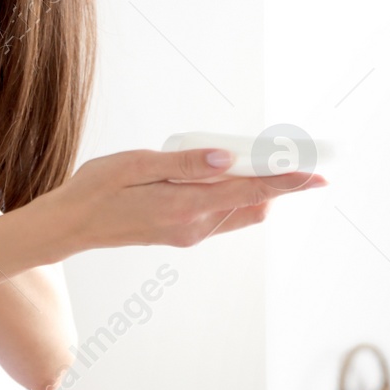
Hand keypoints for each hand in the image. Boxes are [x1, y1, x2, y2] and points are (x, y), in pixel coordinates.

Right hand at [33, 147, 327, 252]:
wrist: (71, 225)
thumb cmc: (98, 188)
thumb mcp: (137, 164)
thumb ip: (184, 163)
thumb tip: (226, 158)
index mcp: (184, 206)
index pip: (250, 190)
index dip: (288, 182)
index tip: (318, 175)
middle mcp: (193, 226)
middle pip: (253, 202)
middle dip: (279, 180)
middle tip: (296, 155)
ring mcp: (189, 233)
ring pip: (240, 209)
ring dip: (256, 186)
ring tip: (264, 156)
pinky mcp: (182, 234)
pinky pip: (221, 213)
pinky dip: (235, 193)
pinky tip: (227, 172)